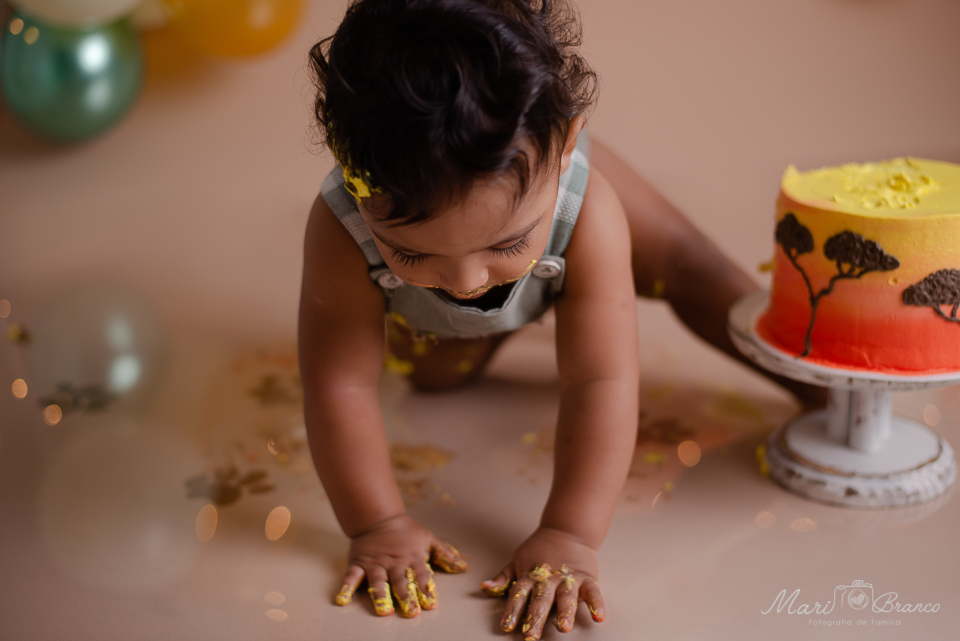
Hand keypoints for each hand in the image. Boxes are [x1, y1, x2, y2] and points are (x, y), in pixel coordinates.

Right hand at [334, 513, 466, 616]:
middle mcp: (394, 563)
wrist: (379, 517)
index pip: (420, 575)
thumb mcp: (428, 539)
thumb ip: (444, 553)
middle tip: (411, 611)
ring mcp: (376, 564)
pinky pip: (352, 577)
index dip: (426, 588)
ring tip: (383, 610)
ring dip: (381, 596)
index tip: (431, 603)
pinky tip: (342, 600)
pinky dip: (347, 588)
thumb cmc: (406, 531)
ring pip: (378, 581)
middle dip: (406, 597)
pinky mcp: (359, 564)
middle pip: (400, 581)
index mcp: (411, 558)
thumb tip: (463, 566)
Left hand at [481, 526, 604, 639]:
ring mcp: (568, 577)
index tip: (507, 627)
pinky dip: (597, 604)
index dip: (512, 610)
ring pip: (566, 596)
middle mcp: (549, 578)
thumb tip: (485, 588)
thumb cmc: (539, 549)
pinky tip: (598, 616)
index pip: (519, 594)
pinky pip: (593, 591)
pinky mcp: (587, 577)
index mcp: (530, 575)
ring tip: (564, 627)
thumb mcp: (517, 560)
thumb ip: (503, 578)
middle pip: (541, 599)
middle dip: (536, 618)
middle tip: (532, 636)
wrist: (567, 529)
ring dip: (565, 612)